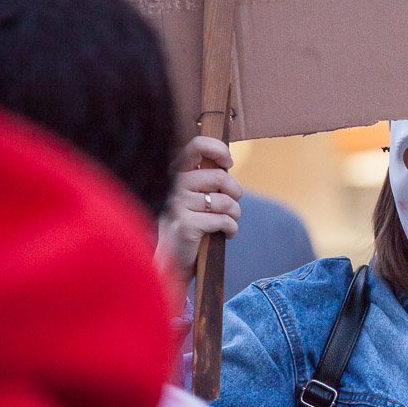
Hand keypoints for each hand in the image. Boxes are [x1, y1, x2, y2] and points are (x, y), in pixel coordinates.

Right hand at [156, 136, 242, 286]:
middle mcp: (174, 185)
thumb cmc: (188, 224)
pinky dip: (231, 229)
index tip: (229, 163)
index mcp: (175, 173)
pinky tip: (226, 234)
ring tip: (229, 222)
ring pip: (226, 202)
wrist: (171, 260)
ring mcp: (178, 204)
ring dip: (235, 214)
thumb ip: (205, 179)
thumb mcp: (193, 196)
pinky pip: (224, 220)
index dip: (218, 150)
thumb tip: (227, 164)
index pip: (196, 146)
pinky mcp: (186, 224)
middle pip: (220, 177)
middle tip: (232, 205)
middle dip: (235, 193)